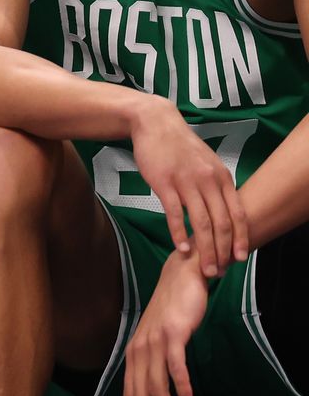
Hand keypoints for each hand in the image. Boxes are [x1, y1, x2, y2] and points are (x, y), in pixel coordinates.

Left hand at [124, 252, 208, 395]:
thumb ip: (155, 363)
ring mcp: (154, 341)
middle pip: (139, 395)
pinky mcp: (173, 333)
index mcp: (134, 354)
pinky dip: (181, 385)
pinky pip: (175, 365)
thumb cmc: (172, 312)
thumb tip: (158, 390)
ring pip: (156, 385)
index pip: (129, 393)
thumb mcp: (158, 340)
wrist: (182, 277)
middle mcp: (139, 349)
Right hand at [130, 97, 248, 278]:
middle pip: (221, 223)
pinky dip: (179, 233)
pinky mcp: (165, 184)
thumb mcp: (207, 164)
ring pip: (201, 223)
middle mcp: (209, 181)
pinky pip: (175, 213)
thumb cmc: (179, 147)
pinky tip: (181, 248)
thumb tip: (223, 211)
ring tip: (203, 267)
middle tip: (219, 271)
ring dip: (205, 249)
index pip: (238, 214)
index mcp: (222, 178)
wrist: (155, 124)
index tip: (240, 259)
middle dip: (223, 251)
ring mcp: (187, 182)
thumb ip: (216, 186)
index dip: (241, 239)